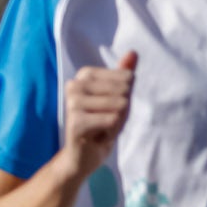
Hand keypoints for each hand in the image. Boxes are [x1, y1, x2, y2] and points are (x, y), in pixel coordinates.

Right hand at [63, 51, 137, 175]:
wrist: (85, 155)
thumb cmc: (103, 123)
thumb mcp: (118, 96)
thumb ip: (124, 74)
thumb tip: (133, 52)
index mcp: (85, 74)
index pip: (127, 78)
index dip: (126, 98)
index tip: (111, 108)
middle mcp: (75, 85)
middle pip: (124, 91)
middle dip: (123, 111)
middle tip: (107, 120)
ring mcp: (73, 102)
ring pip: (119, 105)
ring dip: (117, 122)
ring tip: (102, 128)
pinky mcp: (76, 121)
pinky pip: (112, 120)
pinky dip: (112, 132)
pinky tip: (99, 136)